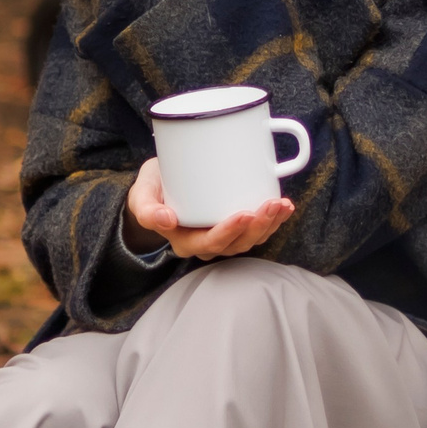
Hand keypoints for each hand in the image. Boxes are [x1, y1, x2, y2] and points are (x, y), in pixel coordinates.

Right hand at [123, 157, 291, 259]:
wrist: (161, 183)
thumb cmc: (152, 189)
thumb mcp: (141, 195)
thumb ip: (146, 209)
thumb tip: (167, 220)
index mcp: (185, 241)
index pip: (211, 243)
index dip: (230, 232)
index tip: (245, 213)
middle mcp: (207, 243)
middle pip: (238, 243)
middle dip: (258, 227)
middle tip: (271, 204)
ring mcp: (224, 235)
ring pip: (252, 238)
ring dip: (270, 224)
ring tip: (282, 205)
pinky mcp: (236, 225)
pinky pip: (257, 229)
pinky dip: (273, 219)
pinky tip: (285, 206)